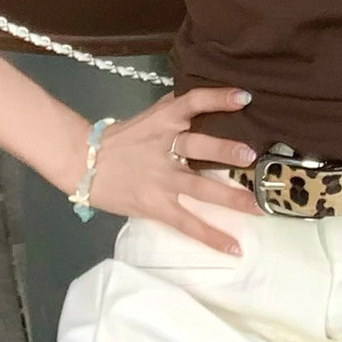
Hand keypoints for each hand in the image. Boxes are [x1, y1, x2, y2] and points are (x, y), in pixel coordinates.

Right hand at [86, 86, 265, 252]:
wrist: (84, 164)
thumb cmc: (122, 139)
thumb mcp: (149, 116)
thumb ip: (176, 107)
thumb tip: (210, 92)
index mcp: (163, 121)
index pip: (191, 102)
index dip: (217, 98)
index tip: (244, 97)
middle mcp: (164, 148)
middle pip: (197, 146)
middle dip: (225, 150)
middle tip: (251, 155)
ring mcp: (161, 180)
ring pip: (199, 188)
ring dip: (230, 197)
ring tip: (258, 205)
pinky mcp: (157, 207)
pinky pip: (188, 224)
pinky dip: (212, 237)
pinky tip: (235, 248)